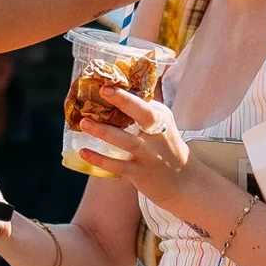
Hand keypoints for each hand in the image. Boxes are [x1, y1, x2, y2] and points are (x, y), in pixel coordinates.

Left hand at [76, 84, 196, 206]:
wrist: (182, 180)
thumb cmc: (165, 146)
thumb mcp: (162, 124)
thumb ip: (144, 109)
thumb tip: (117, 89)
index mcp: (161, 118)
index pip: (144, 101)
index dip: (125, 93)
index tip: (106, 85)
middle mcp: (157, 134)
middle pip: (143, 114)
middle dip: (124, 101)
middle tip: (101, 92)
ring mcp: (148, 154)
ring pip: (125, 140)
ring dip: (103, 131)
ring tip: (84, 123)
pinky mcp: (139, 172)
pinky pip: (116, 165)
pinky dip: (99, 159)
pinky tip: (84, 152)